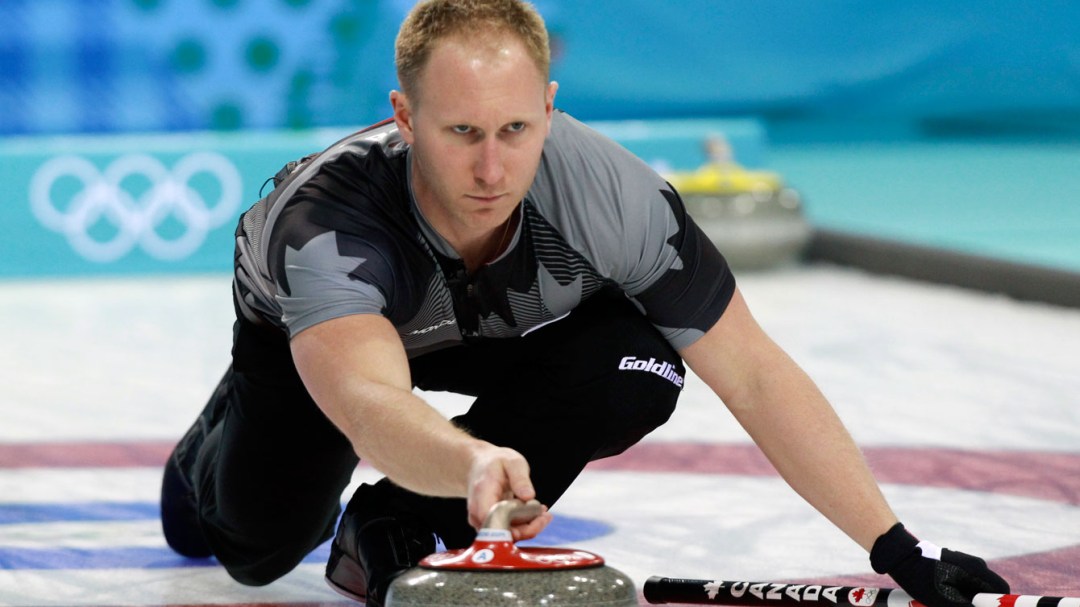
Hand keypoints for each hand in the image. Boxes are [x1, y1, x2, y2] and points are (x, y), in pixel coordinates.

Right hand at [466, 444, 552, 540]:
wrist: (480, 465)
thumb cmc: (495, 463)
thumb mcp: (512, 462)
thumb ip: (520, 478)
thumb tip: (528, 496)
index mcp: (482, 495)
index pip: (494, 520)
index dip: (515, 525)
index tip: (536, 515)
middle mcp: (478, 513)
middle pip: (502, 533)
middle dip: (528, 528)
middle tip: (545, 514)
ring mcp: (482, 521)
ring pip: (506, 536)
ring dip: (528, 528)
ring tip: (542, 511)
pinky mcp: (490, 525)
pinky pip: (507, 532)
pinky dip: (523, 526)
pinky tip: (534, 514)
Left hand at [871, 523, 1009, 606]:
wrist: (900, 558)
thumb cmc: (921, 578)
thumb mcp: (945, 600)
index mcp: (977, 569)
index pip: (1002, 590)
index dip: (1000, 604)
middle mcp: (975, 565)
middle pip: (988, 591)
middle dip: (978, 603)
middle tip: (959, 605)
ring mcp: (965, 564)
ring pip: (975, 589)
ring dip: (966, 600)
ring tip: (946, 602)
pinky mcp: (955, 567)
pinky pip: (964, 585)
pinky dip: (959, 594)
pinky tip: (943, 598)